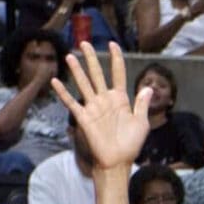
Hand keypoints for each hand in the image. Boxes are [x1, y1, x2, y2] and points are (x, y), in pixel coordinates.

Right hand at [50, 42, 150, 171]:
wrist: (118, 161)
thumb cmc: (131, 144)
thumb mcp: (141, 123)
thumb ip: (142, 104)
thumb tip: (148, 87)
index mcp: (120, 99)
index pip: (118, 74)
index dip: (116, 59)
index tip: (113, 44)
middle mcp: (105, 100)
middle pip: (97, 74)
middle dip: (92, 58)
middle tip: (85, 42)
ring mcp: (93, 107)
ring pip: (84, 84)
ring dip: (77, 70)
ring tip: (70, 56)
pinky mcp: (84, 117)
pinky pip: (71, 102)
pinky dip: (63, 92)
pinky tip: (55, 81)